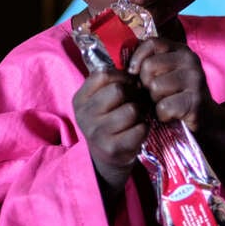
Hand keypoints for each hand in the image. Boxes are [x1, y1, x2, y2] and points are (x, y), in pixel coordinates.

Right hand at [73, 68, 150, 190]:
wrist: (106, 158)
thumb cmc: (108, 121)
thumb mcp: (100, 100)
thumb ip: (111, 82)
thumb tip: (136, 66)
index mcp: (80, 99)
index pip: (103, 74)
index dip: (122, 76)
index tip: (128, 84)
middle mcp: (84, 116)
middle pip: (118, 90)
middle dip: (133, 94)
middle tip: (136, 100)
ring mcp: (97, 133)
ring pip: (132, 109)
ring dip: (141, 111)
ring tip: (138, 116)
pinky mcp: (113, 149)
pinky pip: (140, 128)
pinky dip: (144, 128)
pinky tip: (138, 130)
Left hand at [125, 36, 216, 131]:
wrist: (206, 119)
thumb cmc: (177, 95)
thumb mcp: (165, 73)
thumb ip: (149, 64)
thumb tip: (121, 66)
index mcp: (181, 50)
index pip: (152, 43)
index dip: (137, 57)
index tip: (134, 72)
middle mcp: (190, 61)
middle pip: (149, 66)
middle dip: (145, 84)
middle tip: (154, 93)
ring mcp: (195, 80)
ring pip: (155, 87)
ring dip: (154, 101)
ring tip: (165, 103)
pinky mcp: (195, 101)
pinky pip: (163, 107)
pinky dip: (162, 115)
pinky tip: (171, 115)